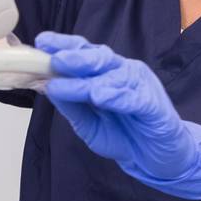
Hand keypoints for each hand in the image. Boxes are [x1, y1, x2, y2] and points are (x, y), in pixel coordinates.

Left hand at [38, 32, 200, 199]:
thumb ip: (71, 106)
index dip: (64, 46)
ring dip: (87, 80)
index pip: (85, 53)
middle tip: (55, 60)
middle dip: (75, 57)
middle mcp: (124, 74)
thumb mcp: (88, 124)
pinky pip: (136, 99)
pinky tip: (102, 97)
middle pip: (100, 58)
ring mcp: (141, 88)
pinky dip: (119, 97)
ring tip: (65, 82)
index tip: (42, 42)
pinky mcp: (154, 107)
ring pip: (114, 77)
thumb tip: (46, 85)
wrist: (158, 158)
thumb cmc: (124, 135)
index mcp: (107, 74)